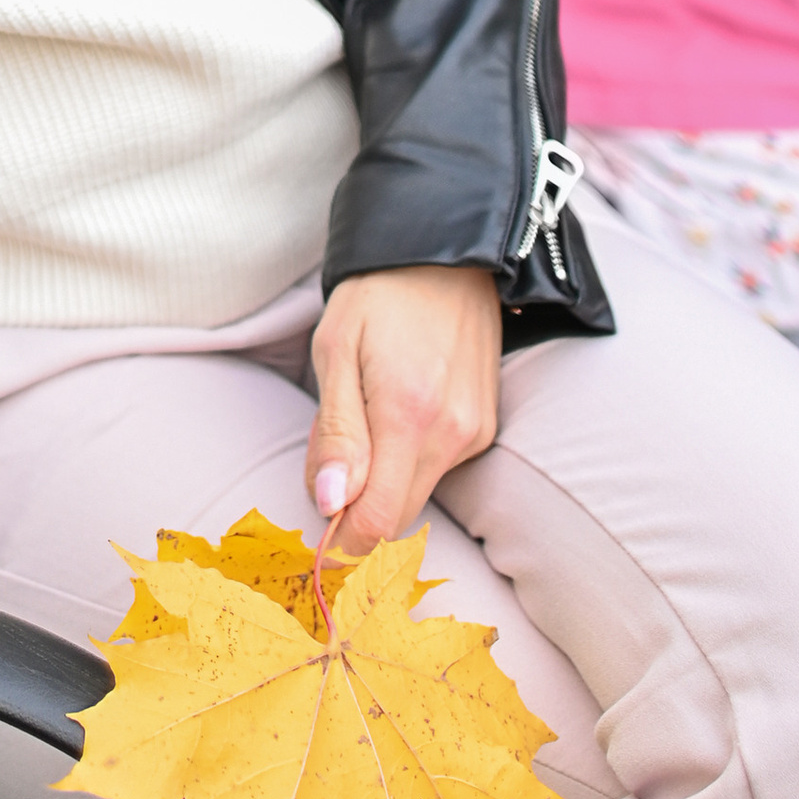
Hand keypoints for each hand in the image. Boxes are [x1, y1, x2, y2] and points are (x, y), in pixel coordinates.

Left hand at [306, 264, 501, 559]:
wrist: (445, 254)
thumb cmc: (377, 296)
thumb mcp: (335, 351)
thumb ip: (335, 433)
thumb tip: (329, 503)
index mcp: (407, 415)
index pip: (377, 521)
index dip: (341, 543)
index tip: (314, 539)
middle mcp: (451, 434)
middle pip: (398, 518)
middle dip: (356, 514)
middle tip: (326, 470)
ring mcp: (475, 432)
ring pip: (417, 494)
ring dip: (379, 484)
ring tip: (358, 425)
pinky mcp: (484, 427)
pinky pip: (438, 469)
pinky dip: (406, 462)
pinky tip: (392, 417)